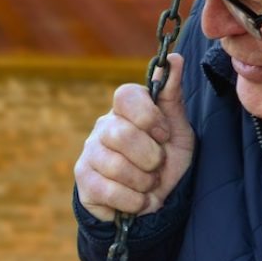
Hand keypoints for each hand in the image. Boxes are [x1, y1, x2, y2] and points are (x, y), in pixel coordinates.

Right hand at [74, 52, 194, 221]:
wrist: (153, 201)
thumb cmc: (165, 161)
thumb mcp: (178, 130)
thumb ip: (173, 96)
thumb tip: (174, 58)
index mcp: (126, 109)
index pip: (125, 95)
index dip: (149, 117)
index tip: (164, 135)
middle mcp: (103, 126)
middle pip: (121, 134)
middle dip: (150, 158)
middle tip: (157, 167)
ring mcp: (89, 153)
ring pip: (115, 166)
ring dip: (144, 183)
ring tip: (148, 185)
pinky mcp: (83, 180)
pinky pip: (108, 190)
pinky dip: (133, 201)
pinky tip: (139, 200)